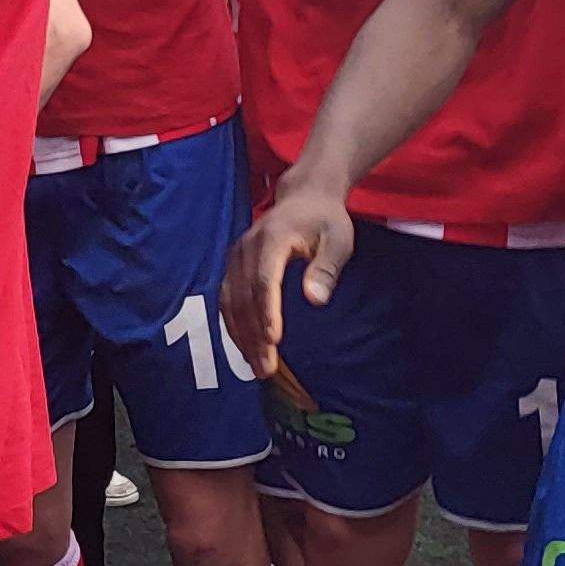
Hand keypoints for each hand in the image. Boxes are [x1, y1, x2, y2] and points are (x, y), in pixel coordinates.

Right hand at [222, 181, 355, 380]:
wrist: (303, 197)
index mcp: (271, 239)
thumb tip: (315, 300)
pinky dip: (234, 325)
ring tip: (256, 366)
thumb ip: (326, 269)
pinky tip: (245, 347)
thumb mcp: (338, 240)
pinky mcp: (232, 265)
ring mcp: (235, 256)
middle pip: (244, 297)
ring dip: (241, 336)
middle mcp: (245, 248)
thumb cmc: (325, 221)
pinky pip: (227, 298)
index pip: (264, 280)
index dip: (267, 312)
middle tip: (266, 369)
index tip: (274, 340)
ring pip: (230, 301)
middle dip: (253, 335)